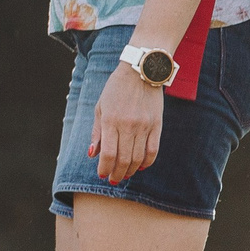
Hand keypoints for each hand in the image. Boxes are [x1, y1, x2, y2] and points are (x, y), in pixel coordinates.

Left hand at [89, 61, 164, 182]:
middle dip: (116, 173)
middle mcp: (128, 125)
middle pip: (123, 159)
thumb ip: (97, 132)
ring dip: (130, 170)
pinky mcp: (157, 125)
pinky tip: (140, 166)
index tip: (101, 175)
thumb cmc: (116, 89)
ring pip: (138, 158)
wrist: (141, 72)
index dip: (104, 168)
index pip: (108, 153)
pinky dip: (147, 162)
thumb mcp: (100, 107)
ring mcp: (144, 126)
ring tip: (124, 174)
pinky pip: (153, 150)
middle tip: (113, 179)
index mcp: (111, 121)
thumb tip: (92, 154)